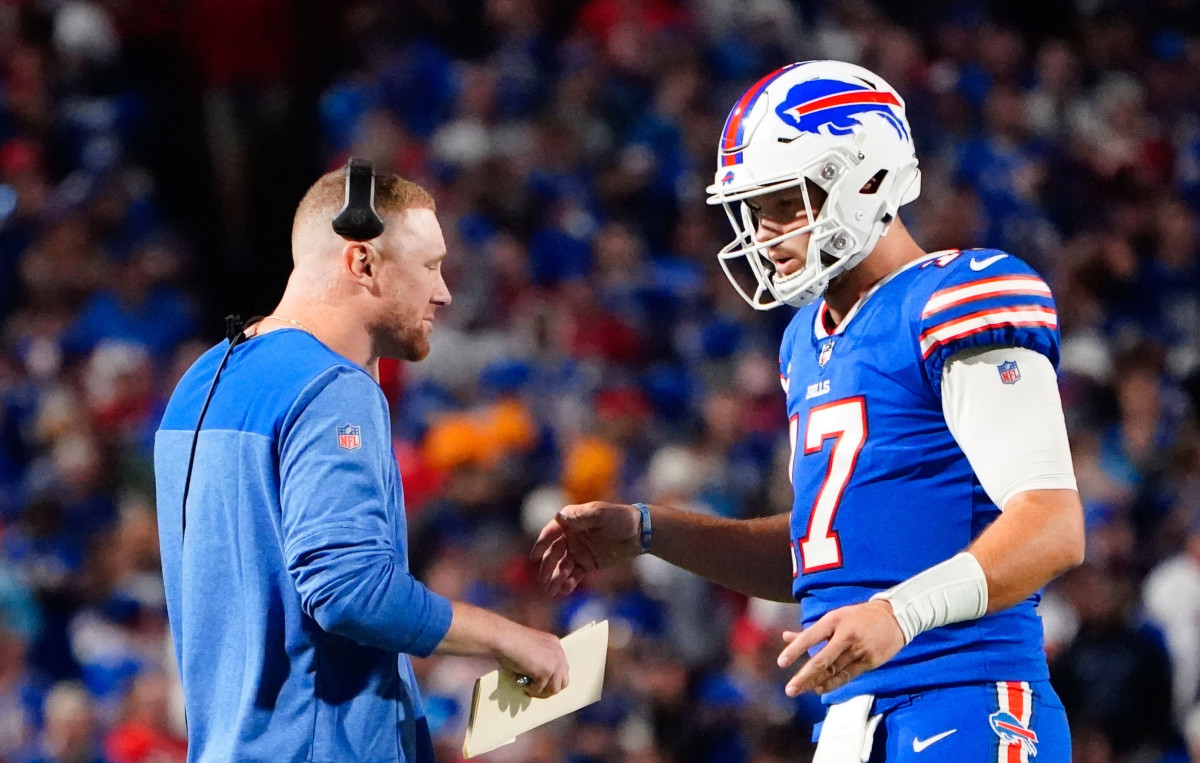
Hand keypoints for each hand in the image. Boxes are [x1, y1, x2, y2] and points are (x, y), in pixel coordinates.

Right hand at [493, 623, 569, 698]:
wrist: (502, 636)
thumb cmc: (510, 641)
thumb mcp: (531, 648)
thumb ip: (540, 659)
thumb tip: (542, 680)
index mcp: (555, 644)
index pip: (562, 669)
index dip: (552, 679)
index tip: (540, 684)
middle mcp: (558, 652)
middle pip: (563, 681)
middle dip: (550, 689)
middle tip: (535, 690)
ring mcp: (554, 662)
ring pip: (554, 689)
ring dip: (540, 692)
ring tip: (528, 687)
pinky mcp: (545, 671)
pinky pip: (540, 689)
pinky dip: (530, 689)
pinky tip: (521, 682)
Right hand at [531, 502, 641, 595]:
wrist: (639, 533)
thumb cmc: (620, 518)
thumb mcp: (601, 514)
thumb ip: (580, 517)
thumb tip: (557, 515)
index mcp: (571, 521)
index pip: (551, 532)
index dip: (542, 543)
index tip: (535, 555)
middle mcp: (570, 536)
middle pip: (554, 553)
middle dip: (547, 566)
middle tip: (542, 579)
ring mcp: (578, 551)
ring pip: (562, 566)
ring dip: (555, 578)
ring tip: (552, 590)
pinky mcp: (587, 564)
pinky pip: (574, 575)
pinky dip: (568, 583)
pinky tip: (565, 590)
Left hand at [776, 599, 904, 695]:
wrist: (895, 617)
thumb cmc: (858, 617)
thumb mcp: (834, 617)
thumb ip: (810, 631)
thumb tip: (785, 637)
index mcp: (834, 620)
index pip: (810, 636)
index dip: (795, 650)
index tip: (781, 662)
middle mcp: (846, 635)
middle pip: (822, 659)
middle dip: (804, 675)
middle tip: (789, 689)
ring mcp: (859, 650)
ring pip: (834, 671)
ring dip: (815, 682)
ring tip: (801, 690)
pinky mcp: (869, 662)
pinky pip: (847, 676)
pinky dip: (832, 684)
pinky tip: (819, 688)